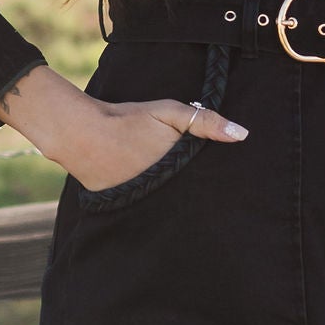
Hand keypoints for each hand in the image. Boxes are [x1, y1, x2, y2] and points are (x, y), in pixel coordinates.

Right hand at [0, 62, 247, 191]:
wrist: (81, 133)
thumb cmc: (128, 120)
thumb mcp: (169, 113)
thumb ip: (204, 122)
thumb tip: (242, 135)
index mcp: (176, 169)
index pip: (205, 184)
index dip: (216, 184)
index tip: (229, 186)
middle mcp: (163, 191)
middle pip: (189, 198)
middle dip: (198, 197)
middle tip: (206, 194)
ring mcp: (143, 202)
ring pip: (169, 207)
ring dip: (175, 204)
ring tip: (184, 203)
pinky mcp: (125, 208)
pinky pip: (145, 211)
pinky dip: (151, 207)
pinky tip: (157, 204)